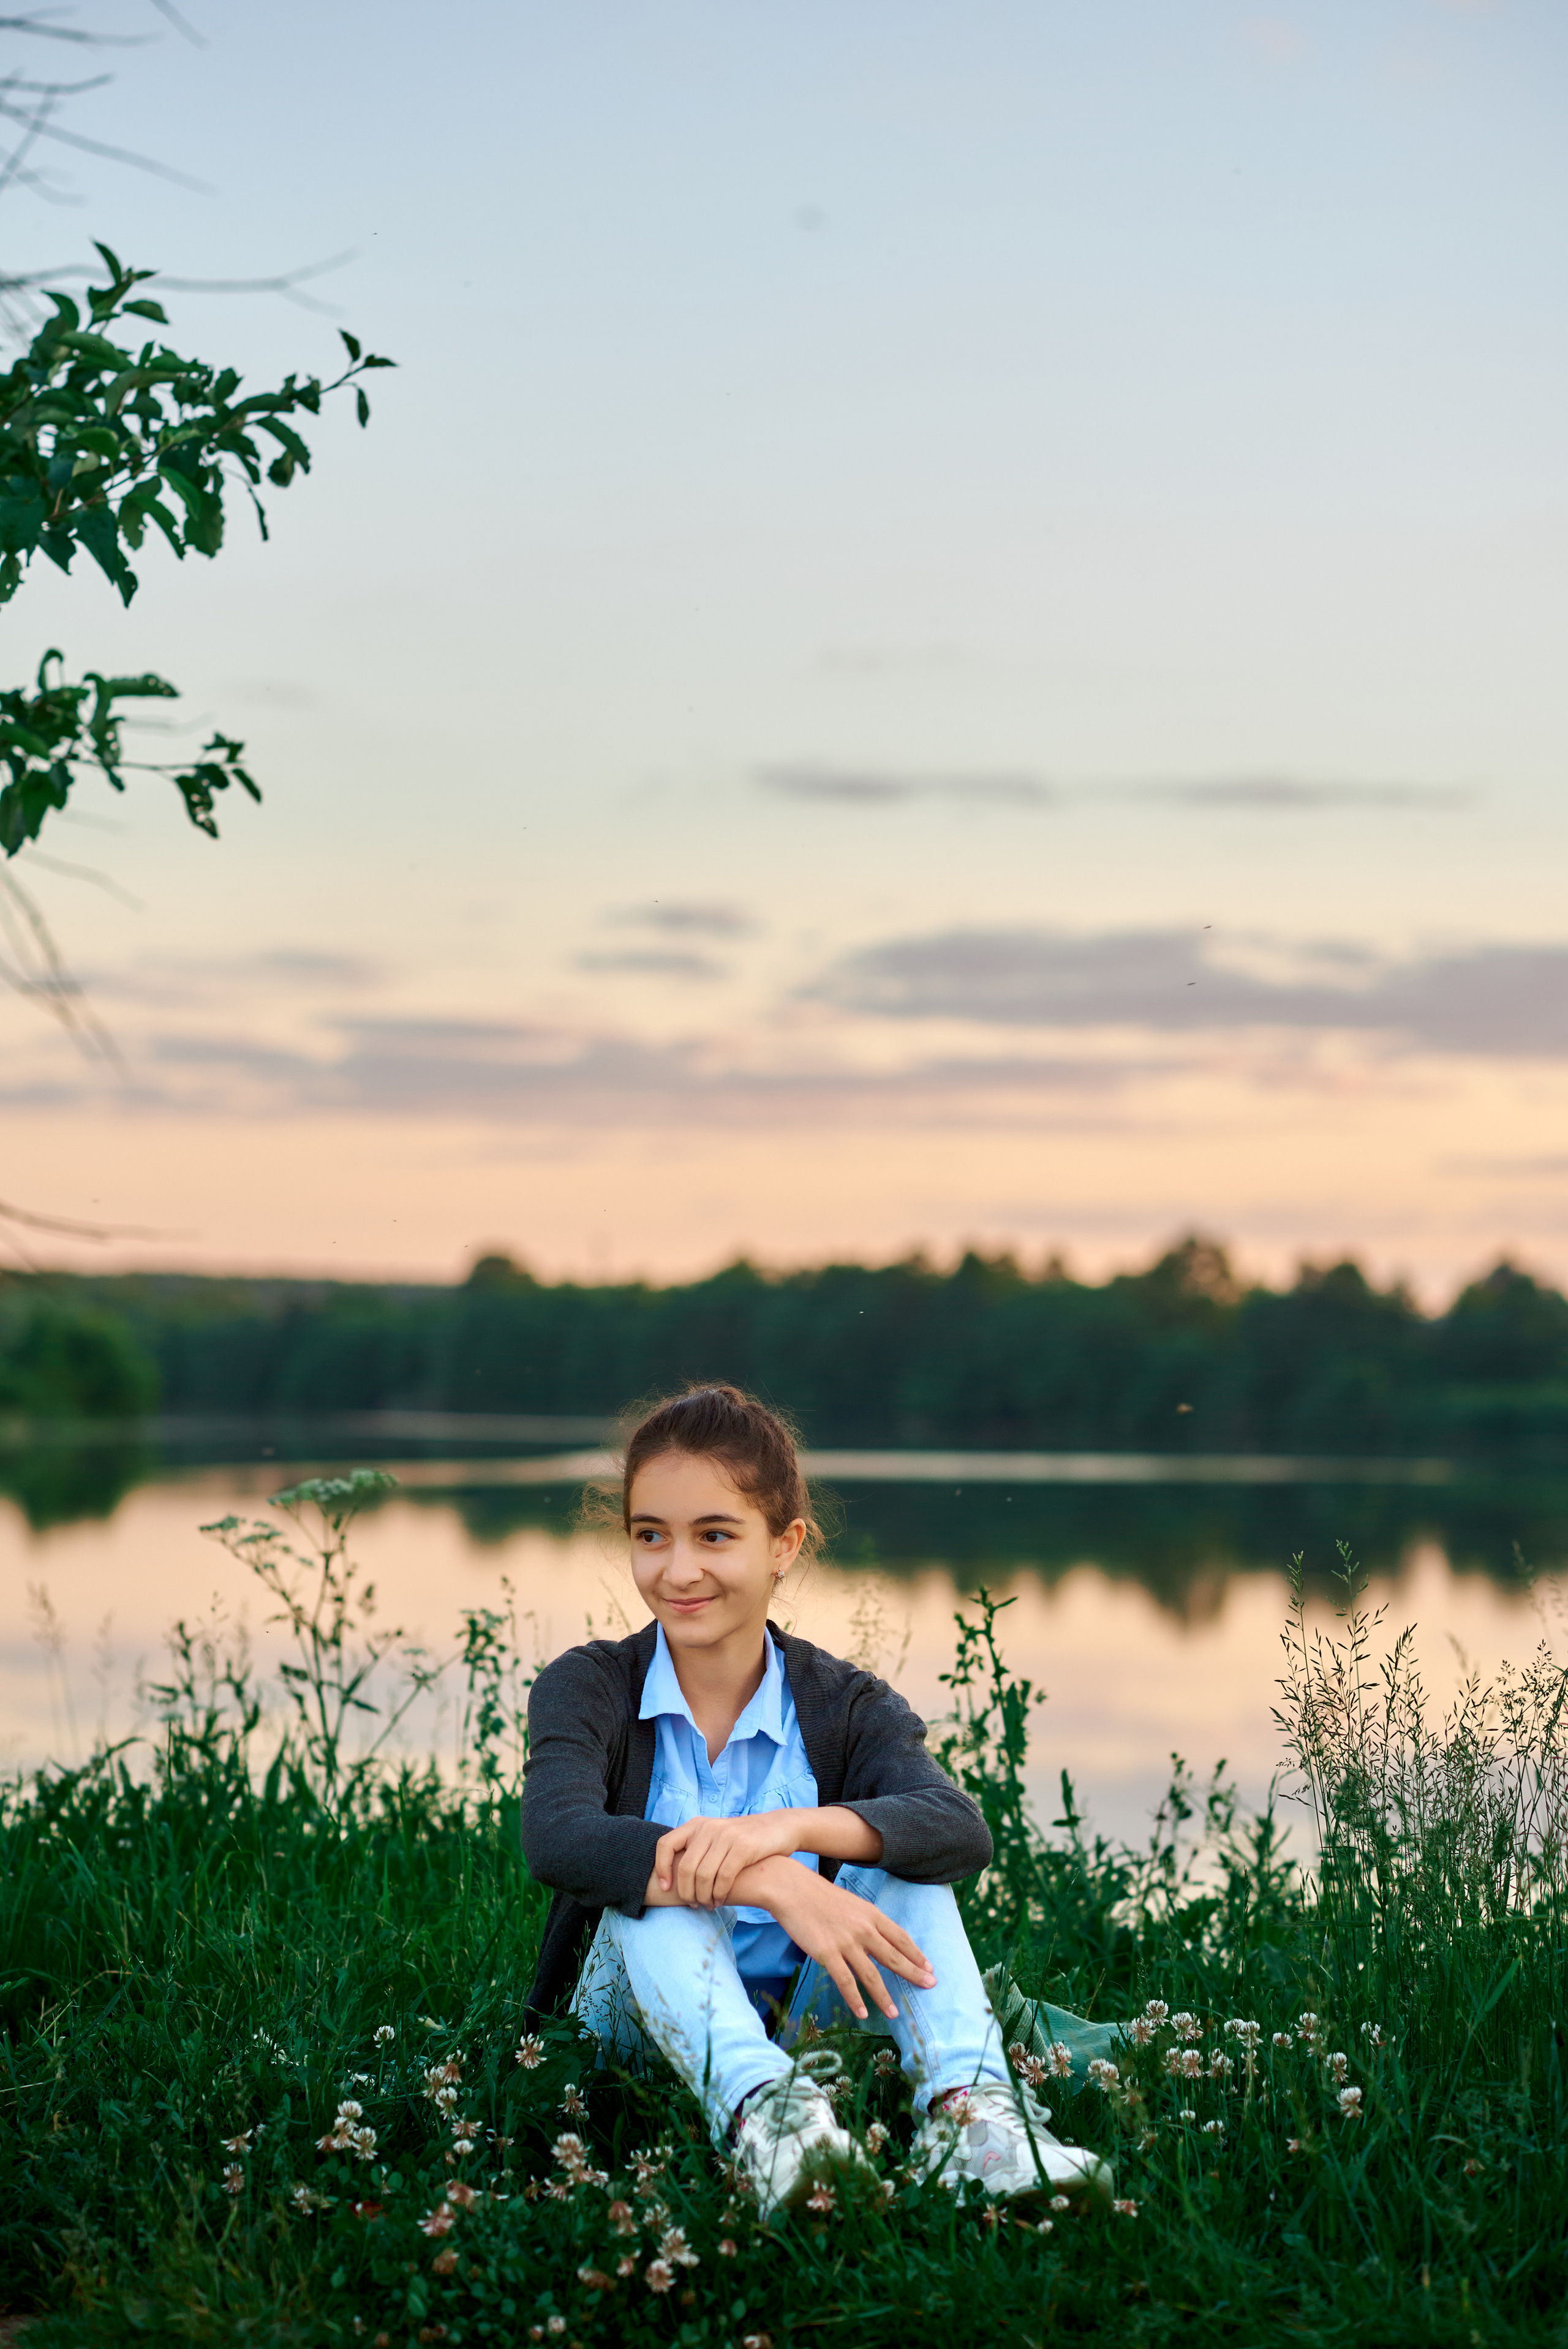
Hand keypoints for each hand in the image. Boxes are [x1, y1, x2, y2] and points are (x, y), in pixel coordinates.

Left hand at [653, 1810, 799, 1906]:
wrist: (779, 1828)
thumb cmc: (743, 1840)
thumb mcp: (716, 1836)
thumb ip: (697, 1849)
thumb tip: (673, 1878)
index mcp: (697, 1824)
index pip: (665, 1844)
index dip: (661, 1868)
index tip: (665, 1888)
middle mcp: (709, 1827)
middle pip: (685, 1867)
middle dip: (687, 1892)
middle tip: (693, 1904)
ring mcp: (727, 1835)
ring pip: (703, 1875)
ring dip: (703, 1896)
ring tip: (708, 1905)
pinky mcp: (744, 1846)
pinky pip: (724, 1877)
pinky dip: (719, 1894)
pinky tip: (720, 1900)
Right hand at [754, 1860, 936, 2023]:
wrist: (792, 1889)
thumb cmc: (819, 1895)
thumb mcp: (851, 1903)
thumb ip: (866, 1920)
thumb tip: (878, 1937)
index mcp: (871, 1914)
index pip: (901, 1937)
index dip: (916, 1954)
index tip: (929, 1967)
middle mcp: (863, 1929)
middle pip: (894, 1956)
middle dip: (913, 1973)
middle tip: (930, 1986)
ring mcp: (846, 1942)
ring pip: (872, 1975)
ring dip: (885, 1997)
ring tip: (895, 2013)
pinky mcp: (827, 1953)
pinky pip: (845, 1982)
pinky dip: (855, 2000)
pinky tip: (862, 2013)